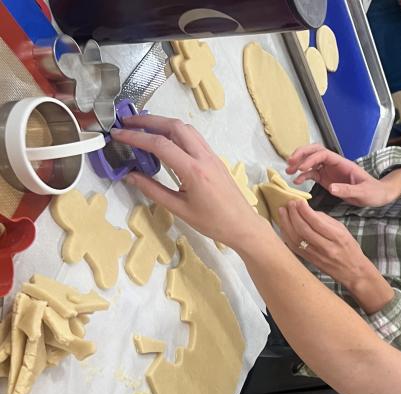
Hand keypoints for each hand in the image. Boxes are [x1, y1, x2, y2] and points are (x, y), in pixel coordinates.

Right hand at [111, 115, 264, 251]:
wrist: (243, 226)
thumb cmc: (213, 222)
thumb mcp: (179, 209)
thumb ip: (153, 190)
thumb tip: (130, 175)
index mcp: (194, 171)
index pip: (160, 144)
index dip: (136, 136)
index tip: (118, 134)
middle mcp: (204, 157)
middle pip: (174, 126)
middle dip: (148, 120)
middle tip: (127, 122)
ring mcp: (212, 155)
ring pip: (186, 128)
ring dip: (163, 123)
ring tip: (143, 128)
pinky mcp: (215, 158)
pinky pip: (194, 137)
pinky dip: (176, 132)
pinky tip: (164, 139)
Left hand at [275, 199, 393, 313]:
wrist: (353, 271)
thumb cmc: (349, 248)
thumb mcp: (343, 230)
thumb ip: (325, 220)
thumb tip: (308, 211)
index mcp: (337, 237)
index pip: (317, 222)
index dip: (305, 210)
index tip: (298, 201)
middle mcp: (326, 247)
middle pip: (304, 229)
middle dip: (293, 214)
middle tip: (289, 204)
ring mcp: (316, 255)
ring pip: (296, 238)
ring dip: (286, 223)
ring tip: (282, 211)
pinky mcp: (310, 260)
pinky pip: (294, 247)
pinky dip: (286, 235)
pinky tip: (283, 226)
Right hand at [286, 144, 398, 206]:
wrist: (378, 196)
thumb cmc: (374, 192)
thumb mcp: (363, 192)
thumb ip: (348, 190)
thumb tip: (331, 188)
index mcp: (343, 163)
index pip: (324, 155)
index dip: (312, 159)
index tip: (303, 168)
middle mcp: (334, 164)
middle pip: (315, 152)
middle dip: (301, 154)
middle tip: (290, 162)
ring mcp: (330, 171)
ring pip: (311, 161)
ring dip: (299, 164)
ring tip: (288, 171)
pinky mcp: (327, 179)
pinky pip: (312, 174)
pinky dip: (303, 176)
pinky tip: (296, 181)